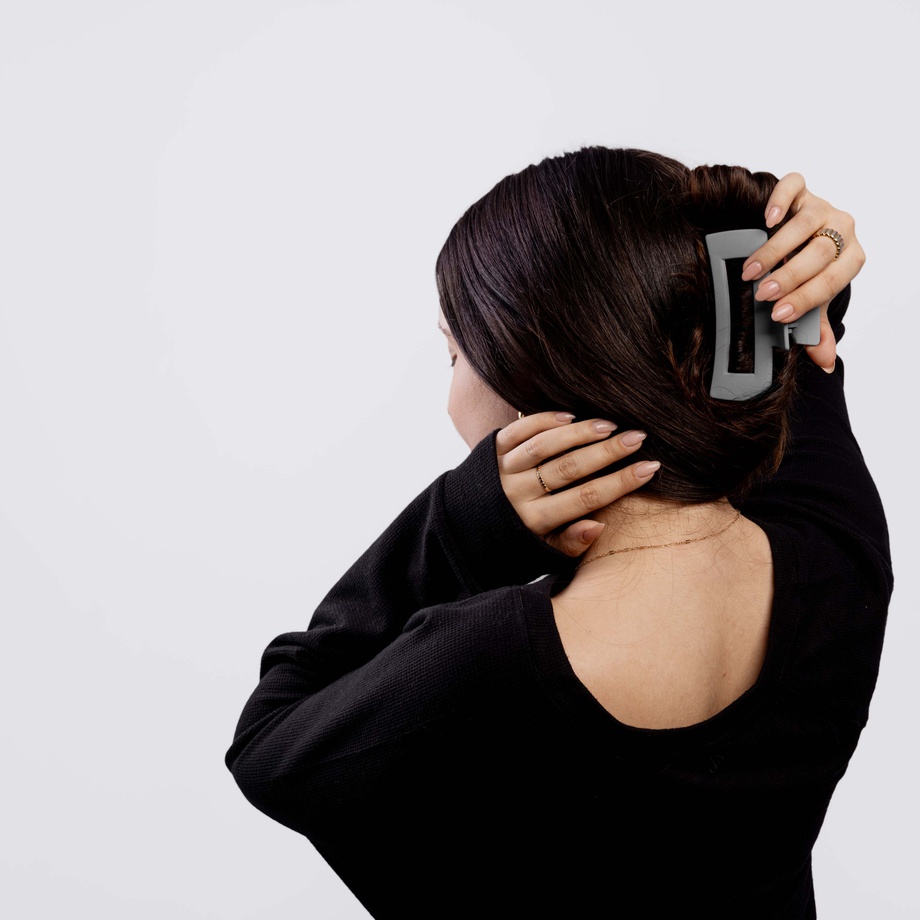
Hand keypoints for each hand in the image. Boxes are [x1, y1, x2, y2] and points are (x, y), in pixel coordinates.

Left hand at [495, 411, 658, 557]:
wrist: (460, 526)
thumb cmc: (511, 539)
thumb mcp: (538, 551)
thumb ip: (569, 543)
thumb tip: (600, 525)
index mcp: (533, 521)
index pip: (585, 498)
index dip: (620, 483)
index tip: (649, 468)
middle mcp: (517, 493)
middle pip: (569, 468)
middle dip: (608, 452)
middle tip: (639, 438)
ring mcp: (502, 469)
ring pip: (545, 446)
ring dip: (578, 433)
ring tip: (609, 426)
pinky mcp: (490, 450)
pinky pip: (519, 431)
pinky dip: (544, 421)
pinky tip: (570, 416)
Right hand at [741, 173, 864, 371]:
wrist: (803, 237)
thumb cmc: (808, 271)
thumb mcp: (812, 299)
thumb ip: (817, 328)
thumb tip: (824, 362)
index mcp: (851, 258)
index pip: (832, 280)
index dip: (805, 299)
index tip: (778, 314)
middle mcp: (842, 229)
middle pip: (820, 252)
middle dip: (790, 277)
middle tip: (763, 294)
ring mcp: (822, 207)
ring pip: (805, 223)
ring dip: (775, 250)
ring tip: (751, 270)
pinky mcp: (802, 190)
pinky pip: (795, 187)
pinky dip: (781, 201)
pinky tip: (767, 219)